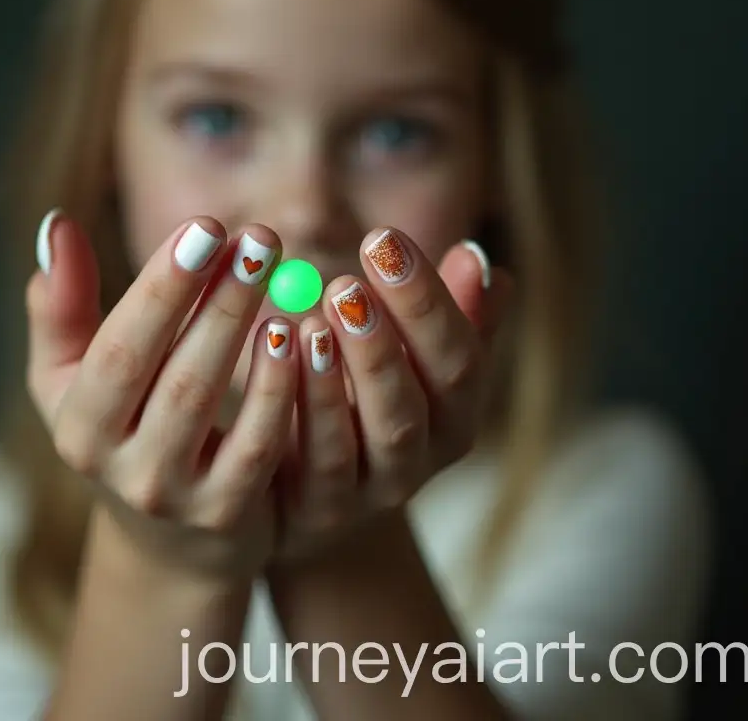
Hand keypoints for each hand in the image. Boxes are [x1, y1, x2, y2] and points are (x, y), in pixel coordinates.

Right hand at [26, 212, 297, 581]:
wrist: (169, 541)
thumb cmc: (124, 428)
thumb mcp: (76, 378)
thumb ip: (62, 307)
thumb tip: (57, 225)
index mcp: (80, 425)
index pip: (119, 349)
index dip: (161, 288)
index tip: (205, 225)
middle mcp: (120, 467)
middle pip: (172, 372)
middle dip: (217, 297)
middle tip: (259, 235)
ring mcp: (175, 495)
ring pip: (211, 405)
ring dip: (243, 331)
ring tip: (275, 272)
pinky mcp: (227, 513)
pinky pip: (258, 446)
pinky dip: (279, 390)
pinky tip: (299, 335)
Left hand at [272, 228, 513, 562]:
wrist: (322, 489)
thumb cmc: (371, 396)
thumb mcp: (414, 355)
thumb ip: (448, 309)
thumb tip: (473, 254)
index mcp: (456, 413)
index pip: (459, 358)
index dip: (426, 299)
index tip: (384, 238)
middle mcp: (423, 458)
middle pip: (412, 404)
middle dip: (381, 343)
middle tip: (343, 284)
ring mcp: (372, 491)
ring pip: (364, 440)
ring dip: (338, 379)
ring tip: (309, 322)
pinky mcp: (321, 510)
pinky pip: (313, 463)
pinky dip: (298, 410)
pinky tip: (275, 356)